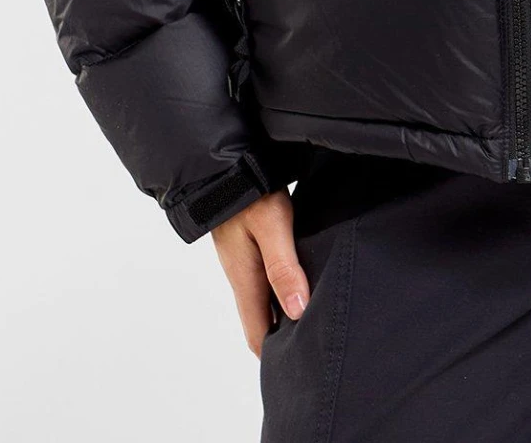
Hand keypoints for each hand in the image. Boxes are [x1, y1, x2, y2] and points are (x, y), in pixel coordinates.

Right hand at [210, 188, 310, 357]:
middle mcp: (240, 275)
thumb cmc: (248, 191)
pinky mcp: (246, 244)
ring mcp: (241, 260)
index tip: (296, 368)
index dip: (273, 356)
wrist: (221, 162)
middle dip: (278, 339)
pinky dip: (278, 289)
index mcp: (245, 279)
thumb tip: (297, 311)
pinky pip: (262, 277)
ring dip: (279, 312)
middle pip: (259, 320)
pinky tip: (297, 281)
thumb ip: (283, 267)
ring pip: (261, 298)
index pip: (257, 335)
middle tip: (308, 350)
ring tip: (309, 320)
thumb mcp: (272, 226)